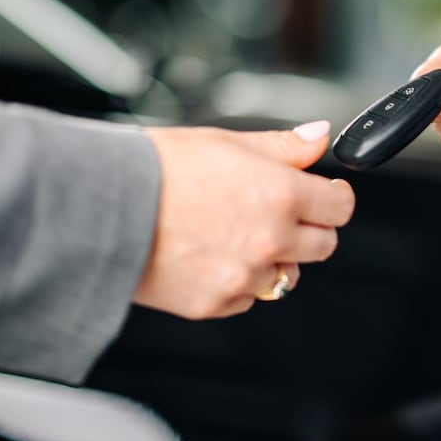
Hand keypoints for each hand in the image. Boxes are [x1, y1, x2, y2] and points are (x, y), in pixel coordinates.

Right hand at [135, 121, 354, 317]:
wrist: (101, 210)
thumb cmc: (155, 169)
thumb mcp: (225, 141)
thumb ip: (283, 145)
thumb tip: (320, 136)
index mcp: (279, 194)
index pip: (340, 207)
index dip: (333, 197)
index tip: (325, 193)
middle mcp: (270, 239)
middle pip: (324, 245)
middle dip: (310, 228)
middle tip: (280, 213)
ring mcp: (245, 276)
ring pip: (287, 277)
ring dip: (275, 259)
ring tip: (236, 235)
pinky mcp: (217, 304)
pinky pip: (247, 298)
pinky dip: (238, 282)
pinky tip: (211, 256)